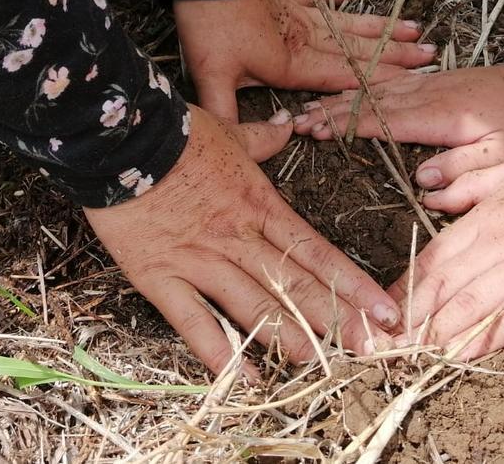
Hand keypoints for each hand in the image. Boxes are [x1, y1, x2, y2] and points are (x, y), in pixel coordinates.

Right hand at [84, 106, 401, 375]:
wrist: (118, 139)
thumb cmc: (173, 131)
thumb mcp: (226, 130)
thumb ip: (261, 138)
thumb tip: (287, 125)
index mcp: (259, 205)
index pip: (317, 252)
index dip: (354, 285)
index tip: (386, 311)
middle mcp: (238, 239)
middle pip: (295, 286)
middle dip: (334, 320)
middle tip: (367, 350)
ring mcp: (200, 260)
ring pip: (253, 306)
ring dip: (286, 338)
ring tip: (316, 365)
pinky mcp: (161, 277)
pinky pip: (194, 321)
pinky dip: (218, 352)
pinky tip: (243, 378)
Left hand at [174, 0, 435, 122]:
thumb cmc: (207, 27)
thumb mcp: (212, 78)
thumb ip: (230, 117)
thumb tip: (247, 147)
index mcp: (293, 63)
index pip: (344, 76)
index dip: (379, 81)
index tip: (413, 82)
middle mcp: (305, 38)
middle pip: (358, 50)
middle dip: (396, 55)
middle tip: (430, 56)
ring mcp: (297, 13)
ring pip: (348, 23)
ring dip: (380, 28)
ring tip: (412, 28)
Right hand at [293, 45, 503, 192]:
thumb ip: (463, 169)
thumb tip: (421, 179)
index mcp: (439, 118)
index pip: (380, 122)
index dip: (344, 127)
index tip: (312, 130)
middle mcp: (428, 97)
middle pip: (368, 103)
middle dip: (330, 112)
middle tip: (297, 119)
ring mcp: (430, 86)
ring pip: (375, 91)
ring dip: (342, 99)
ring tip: (312, 105)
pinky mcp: (435, 82)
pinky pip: (390, 84)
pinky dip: (364, 89)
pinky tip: (350, 92)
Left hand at [389, 124, 503, 358]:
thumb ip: (465, 184)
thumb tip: (428, 196)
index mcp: (482, 219)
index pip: (433, 258)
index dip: (407, 287)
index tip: (384, 311)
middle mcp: (497, 244)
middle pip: (446, 285)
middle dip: (414, 317)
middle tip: (390, 343)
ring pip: (473, 304)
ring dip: (441, 331)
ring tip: (416, 354)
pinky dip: (486, 337)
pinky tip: (462, 354)